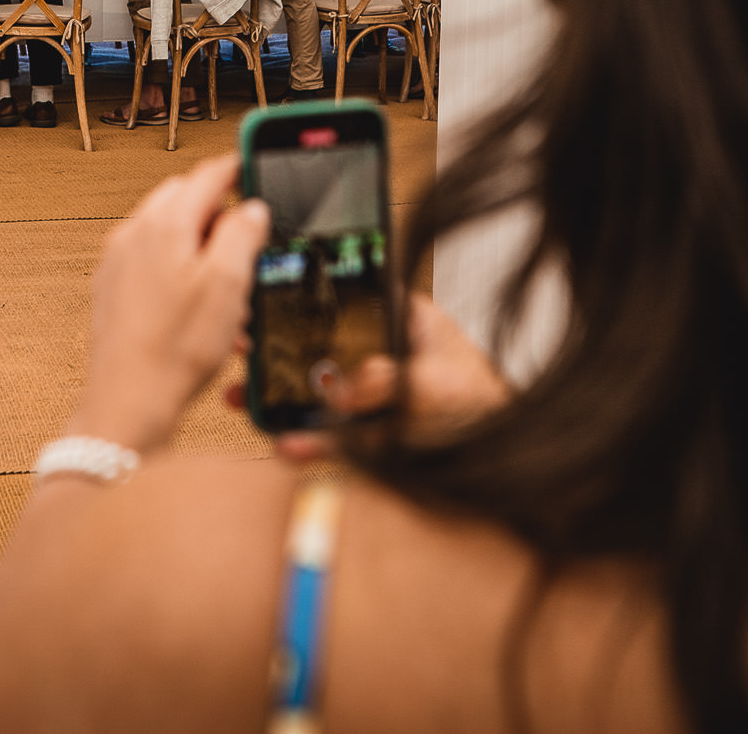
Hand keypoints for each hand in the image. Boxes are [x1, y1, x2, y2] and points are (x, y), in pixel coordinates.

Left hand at [66, 154, 267, 458]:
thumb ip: (243, 234)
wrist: (128, 402)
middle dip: (218, 213)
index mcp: (164, 224)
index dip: (238, 169)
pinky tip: (200, 309)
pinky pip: (153, 261)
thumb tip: (252, 208)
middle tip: (248, 240)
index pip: (208, 174)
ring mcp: (118, 261)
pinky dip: (180, 271)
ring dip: (201, 247)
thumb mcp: (228, 286)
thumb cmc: (175, 350)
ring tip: (228, 291)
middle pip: (185, 199)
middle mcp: (134, 234)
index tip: (255, 167)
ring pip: (169, 232)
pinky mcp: (113, 288)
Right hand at [255, 294, 512, 462]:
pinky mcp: (374, 432)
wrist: (504, 448)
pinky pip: (335, 435)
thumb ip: (387, 380)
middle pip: (321, 346)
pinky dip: (311, 442)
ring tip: (246, 399)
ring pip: (319, 391)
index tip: (267, 305)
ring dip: (282, 396)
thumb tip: (340, 392)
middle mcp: (380, 352)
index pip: (347, 299)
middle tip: (243, 352)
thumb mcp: (435, 379)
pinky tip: (288, 445)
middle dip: (278, 352)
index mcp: (399, 319)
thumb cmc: (482, 397)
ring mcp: (374, 393)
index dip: (304, 300)